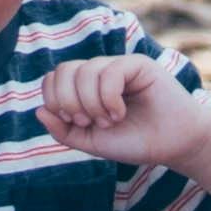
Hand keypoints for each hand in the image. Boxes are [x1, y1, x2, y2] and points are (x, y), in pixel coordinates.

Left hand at [35, 54, 210, 176]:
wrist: (172, 145)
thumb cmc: (134, 142)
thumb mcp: (92, 142)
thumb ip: (64, 131)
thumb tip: (38, 111)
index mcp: (85, 88)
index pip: (53, 78)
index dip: (54, 99)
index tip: (74, 122)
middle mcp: (99, 72)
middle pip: (64, 70)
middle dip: (69, 101)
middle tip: (88, 121)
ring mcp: (118, 66)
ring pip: (85, 71)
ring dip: (92, 103)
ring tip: (110, 121)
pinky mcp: (138, 64)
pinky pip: (110, 72)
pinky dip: (109, 97)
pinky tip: (120, 112)